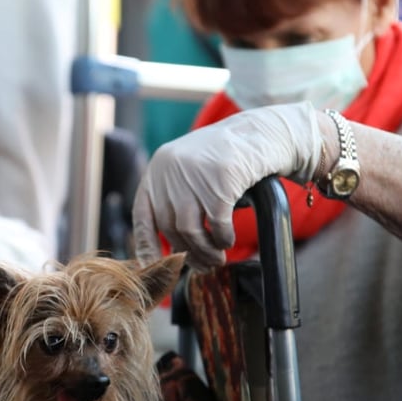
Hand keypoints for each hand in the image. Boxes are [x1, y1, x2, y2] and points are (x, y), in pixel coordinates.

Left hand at [132, 102, 322, 269]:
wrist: (258, 134)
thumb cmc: (224, 159)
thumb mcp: (188, 172)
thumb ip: (174, 199)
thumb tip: (169, 246)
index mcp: (157, 170)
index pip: (142, 215)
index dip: (146, 246)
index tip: (155, 266)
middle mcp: (169, 170)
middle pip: (169, 227)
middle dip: (186, 254)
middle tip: (202, 266)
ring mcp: (194, 174)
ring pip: (190, 230)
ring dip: (205, 252)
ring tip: (216, 260)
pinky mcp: (221, 180)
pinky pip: (217, 224)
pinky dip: (223, 239)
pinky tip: (228, 242)